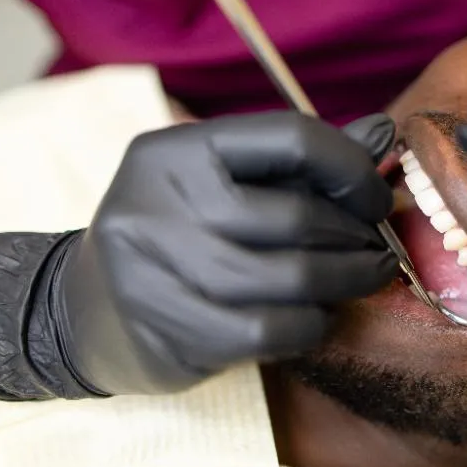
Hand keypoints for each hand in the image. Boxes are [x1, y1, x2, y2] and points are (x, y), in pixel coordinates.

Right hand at [56, 112, 398, 394]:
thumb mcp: (224, 184)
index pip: (291, 138)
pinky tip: (318, 317)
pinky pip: (270, 330)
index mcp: (176, 150)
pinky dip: (310, 325)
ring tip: (362, 280)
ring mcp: (155, 269)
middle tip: (378, 250)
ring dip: (344, 282)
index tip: (376, 199)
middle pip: (296, 217)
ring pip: (288, 279)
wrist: (83, 310)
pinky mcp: (166, 330)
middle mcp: (158, 201)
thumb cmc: (175, 235)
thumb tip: (383, 136)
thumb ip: (300, 162)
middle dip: (356, 237)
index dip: (352, 169)